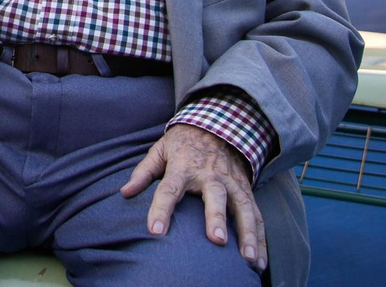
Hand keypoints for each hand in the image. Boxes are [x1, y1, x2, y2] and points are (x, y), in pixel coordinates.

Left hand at [120, 123, 266, 272]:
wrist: (216, 124)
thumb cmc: (183, 144)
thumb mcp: (160, 151)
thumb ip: (143, 173)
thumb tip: (124, 192)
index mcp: (183, 167)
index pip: (169, 189)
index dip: (161, 210)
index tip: (155, 231)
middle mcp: (210, 175)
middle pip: (214, 197)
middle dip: (216, 218)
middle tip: (216, 240)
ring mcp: (231, 182)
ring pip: (243, 209)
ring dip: (247, 234)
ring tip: (248, 259)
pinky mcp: (246, 190)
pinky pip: (257, 215)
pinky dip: (260, 239)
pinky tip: (260, 262)